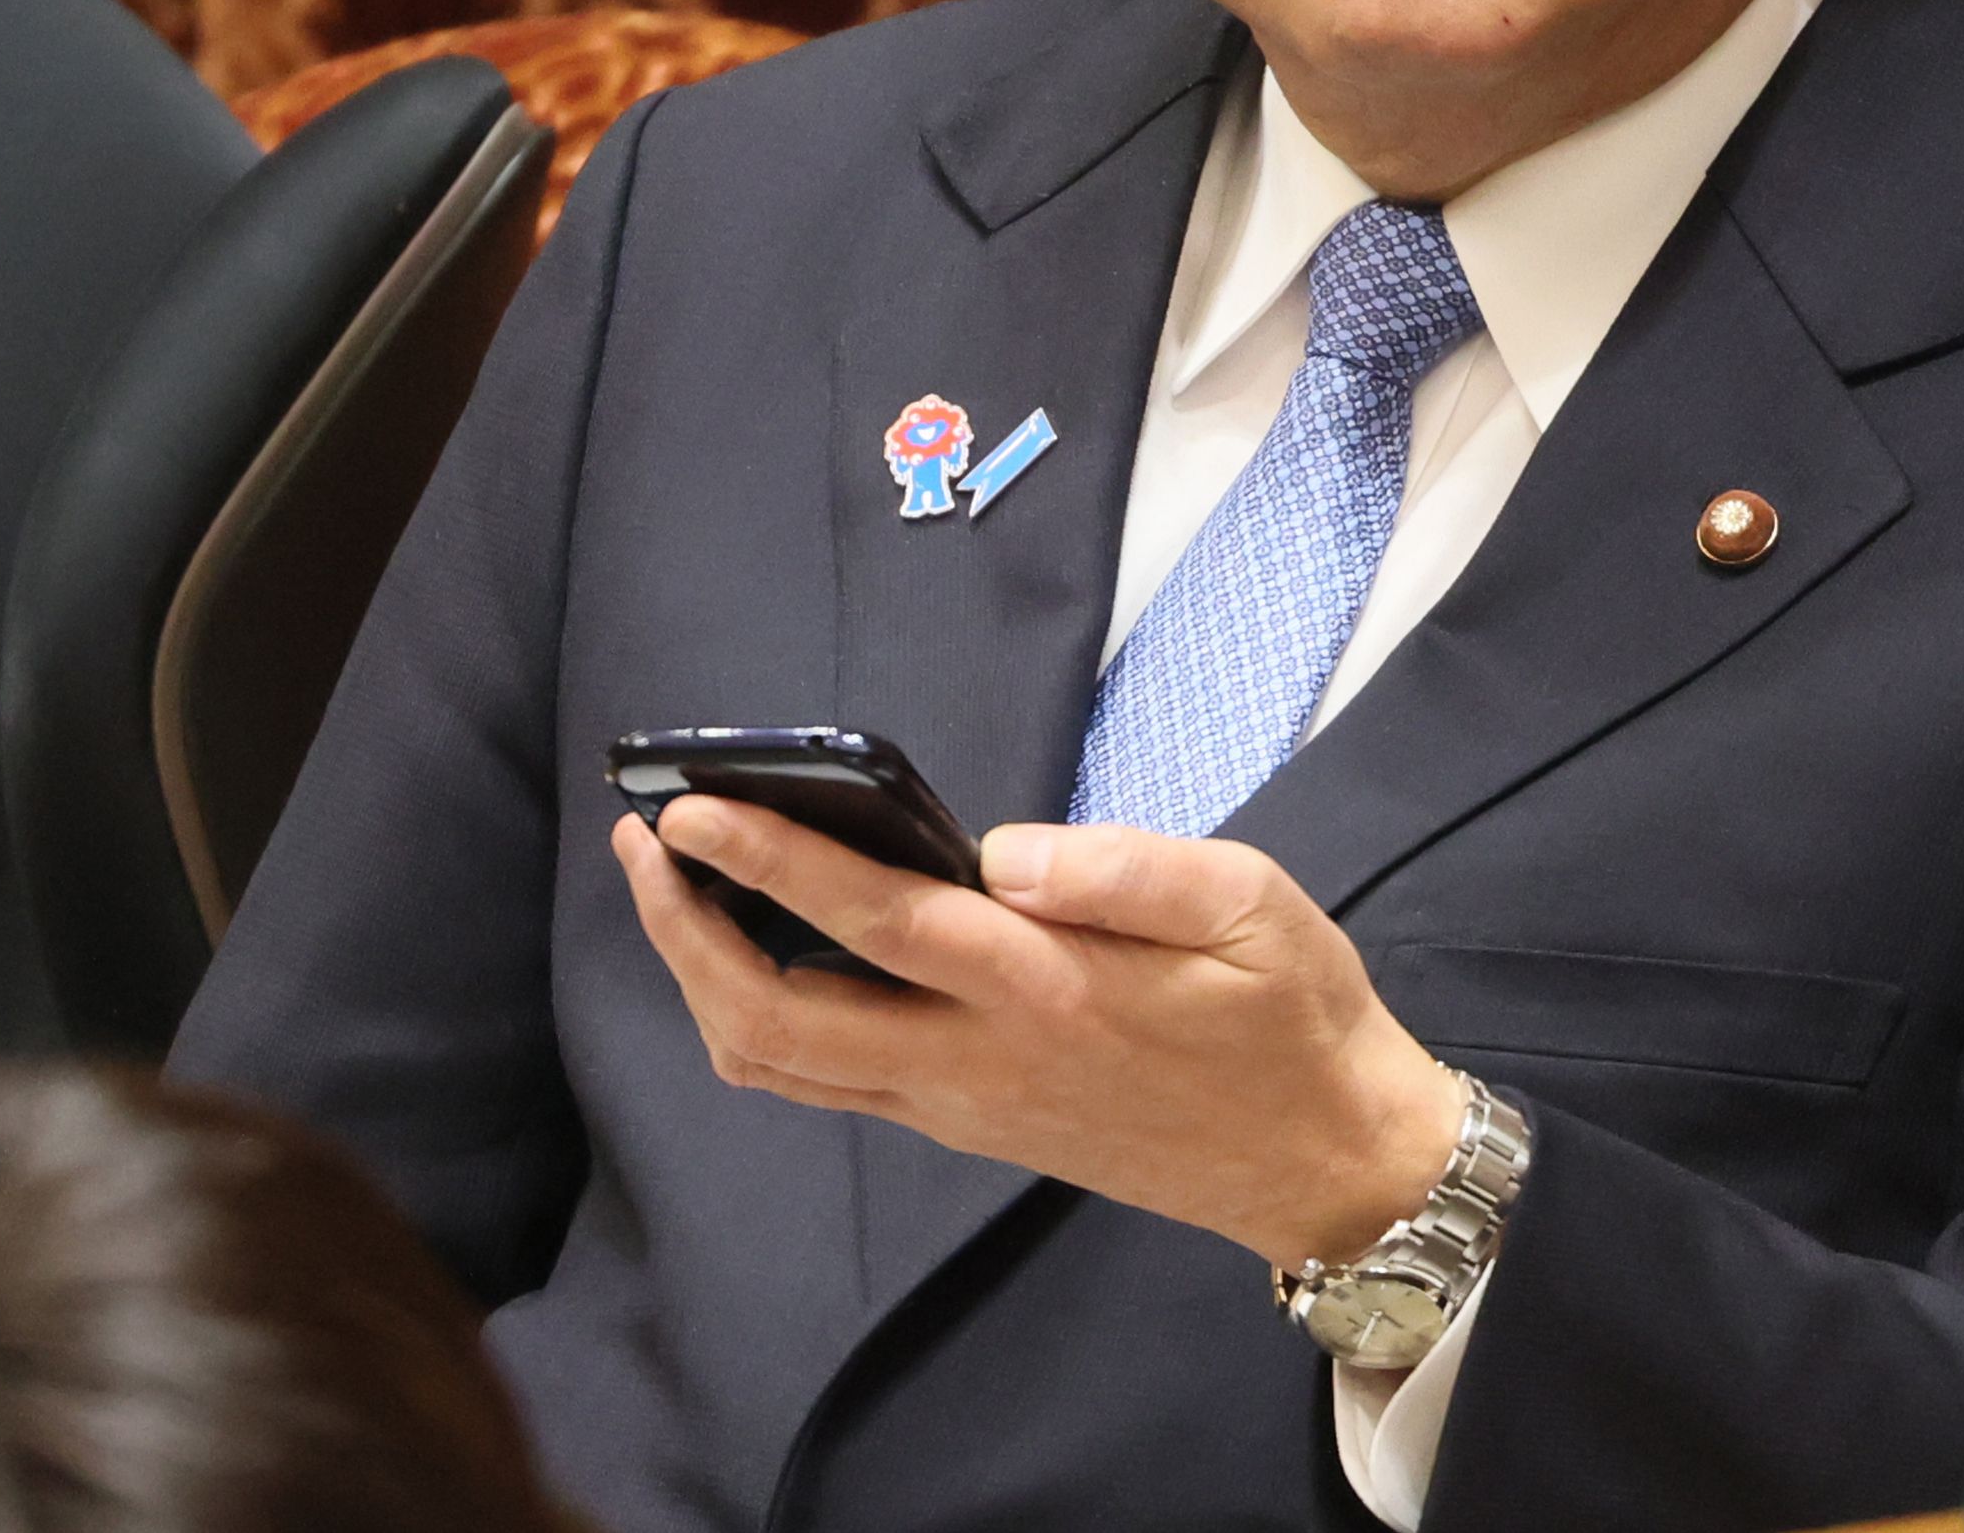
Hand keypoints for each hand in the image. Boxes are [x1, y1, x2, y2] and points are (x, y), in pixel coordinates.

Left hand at [613, 802, 1463, 1270]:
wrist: (1320, 1156)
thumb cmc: (1291, 1014)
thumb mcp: (1251, 906)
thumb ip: (1125, 869)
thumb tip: (1002, 848)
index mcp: (1048, 990)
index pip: (874, 919)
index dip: (769, 862)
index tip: (694, 807)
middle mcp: (979, 1062)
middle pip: (776, 1017)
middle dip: (686, 930)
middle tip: (644, 841)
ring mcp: (962, 1106)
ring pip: (782, 1066)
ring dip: (705, 979)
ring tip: (677, 891)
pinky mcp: (966, 1125)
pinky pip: (826, 1085)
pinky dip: (760, 1022)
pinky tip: (757, 957)